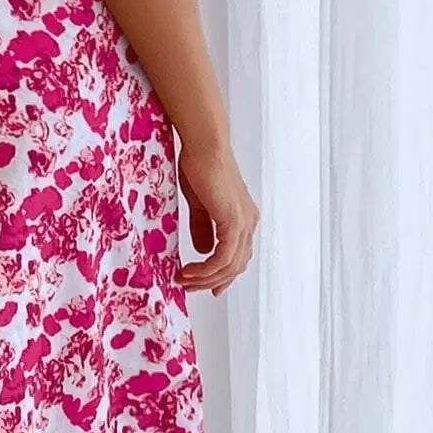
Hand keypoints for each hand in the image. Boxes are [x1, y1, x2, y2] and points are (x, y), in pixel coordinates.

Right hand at [176, 141, 257, 296]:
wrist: (204, 146)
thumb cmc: (199, 166)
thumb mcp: (200, 204)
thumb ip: (203, 227)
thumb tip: (202, 250)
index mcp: (243, 217)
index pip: (237, 256)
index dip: (222, 275)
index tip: (204, 285)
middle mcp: (248, 222)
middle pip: (235, 266)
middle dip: (211, 281)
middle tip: (188, 286)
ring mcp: (244, 223)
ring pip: (230, 266)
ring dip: (205, 277)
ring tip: (184, 280)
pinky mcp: (234, 222)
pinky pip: (223, 257)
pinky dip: (206, 269)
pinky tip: (190, 270)